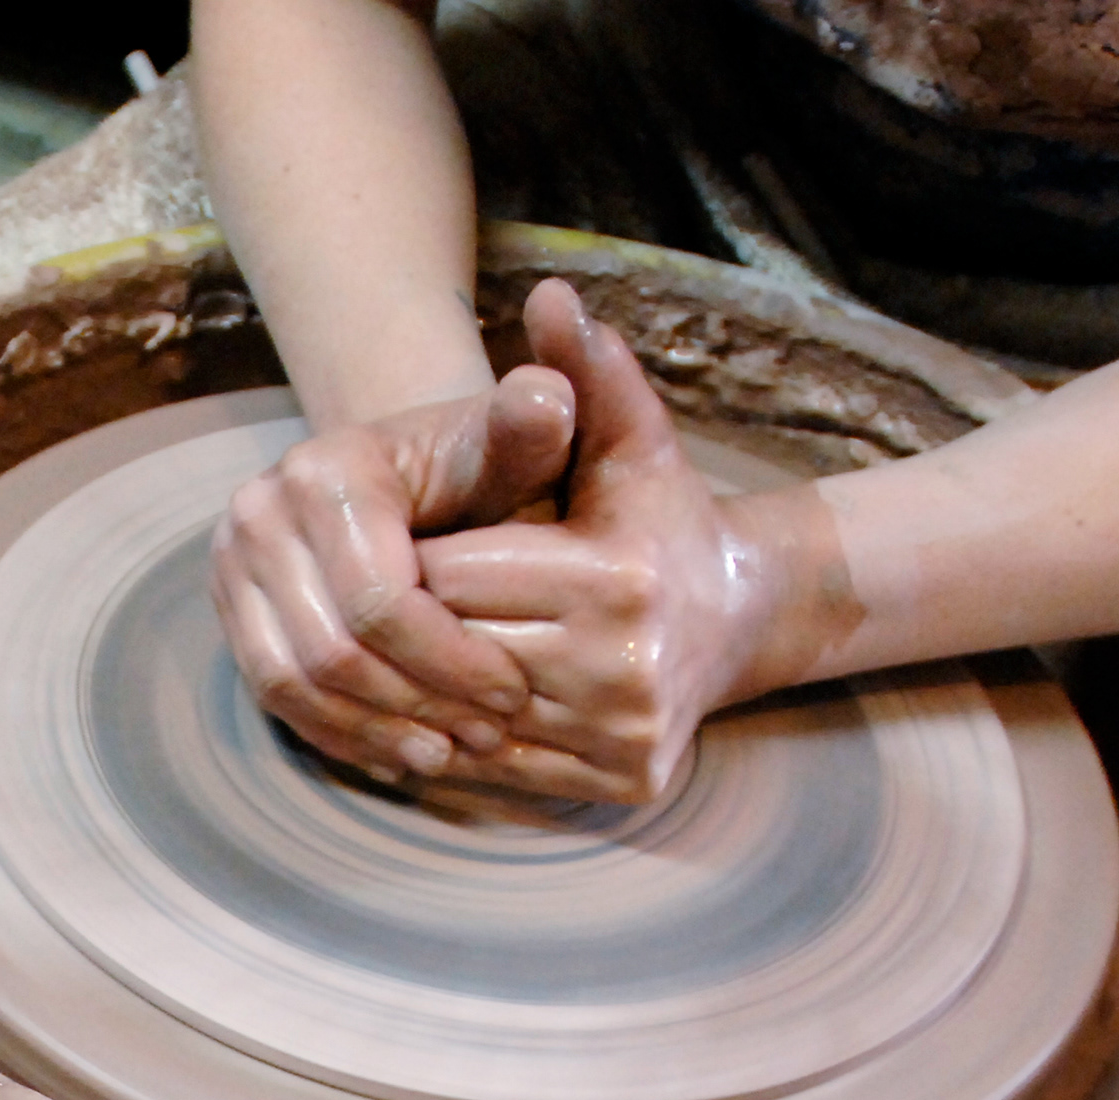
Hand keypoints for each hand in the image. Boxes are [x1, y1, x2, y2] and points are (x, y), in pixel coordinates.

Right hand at [210, 367, 580, 777]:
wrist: (407, 472)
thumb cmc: (476, 467)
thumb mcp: (512, 446)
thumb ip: (533, 427)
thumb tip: (546, 396)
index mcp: (324, 472)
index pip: (380, 600)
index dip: (451, 661)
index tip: (513, 693)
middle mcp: (258, 514)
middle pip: (331, 651)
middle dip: (415, 704)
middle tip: (485, 736)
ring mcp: (230, 566)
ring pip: (292, 684)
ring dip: (372, 731)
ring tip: (445, 754)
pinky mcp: (229, 610)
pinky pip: (272, 696)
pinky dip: (336, 734)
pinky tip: (398, 752)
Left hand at [413, 281, 826, 803]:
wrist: (740, 619)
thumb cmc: (662, 520)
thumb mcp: (632, 441)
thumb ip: (589, 371)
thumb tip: (553, 296)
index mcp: (614, 579)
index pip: (452, 579)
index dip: (415, 561)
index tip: (396, 543)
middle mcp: (624, 668)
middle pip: (452, 652)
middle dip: (412, 629)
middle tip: (378, 605)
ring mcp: (622, 737)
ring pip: (468, 720)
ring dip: (423, 693)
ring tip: (395, 656)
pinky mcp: (622, 785)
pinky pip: (501, 770)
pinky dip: (459, 744)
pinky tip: (435, 709)